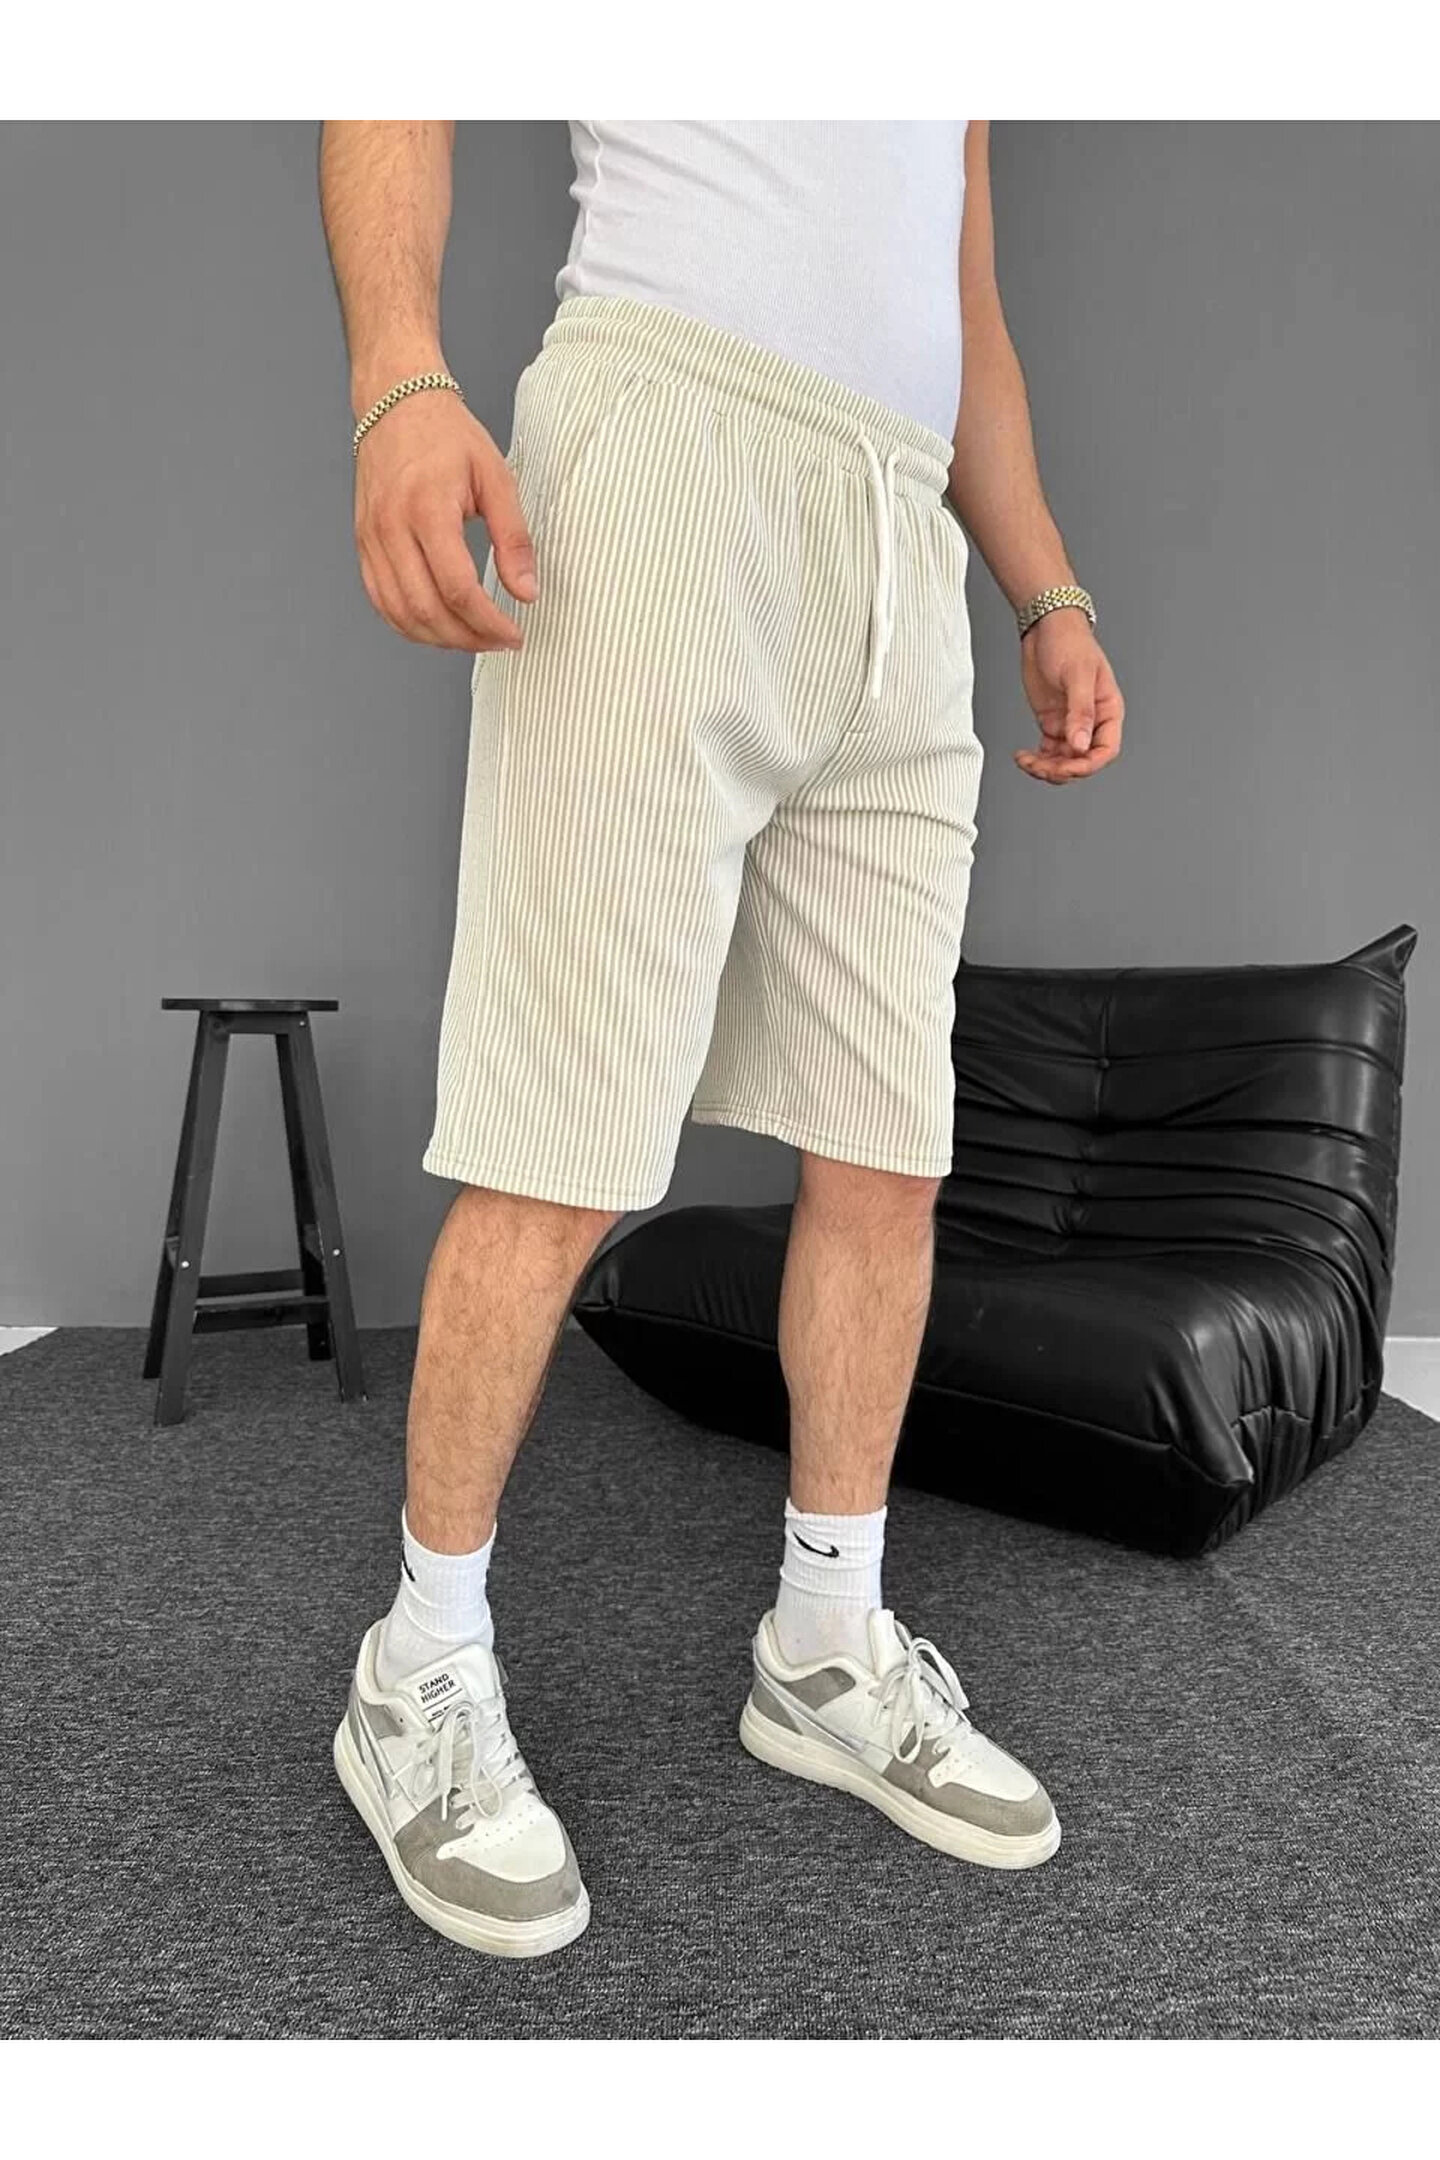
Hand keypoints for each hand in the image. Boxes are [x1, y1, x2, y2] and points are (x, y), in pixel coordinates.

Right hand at [353, 391, 535, 651]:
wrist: (396, 404)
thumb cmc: (447, 436)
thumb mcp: (496, 478)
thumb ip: (514, 538)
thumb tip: (526, 591)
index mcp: (427, 509)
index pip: (457, 588)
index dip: (488, 623)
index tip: (513, 633)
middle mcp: (392, 528)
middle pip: (427, 609)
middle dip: (468, 638)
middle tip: (499, 641)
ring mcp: (371, 539)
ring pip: (400, 614)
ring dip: (439, 638)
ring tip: (474, 638)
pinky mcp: (363, 545)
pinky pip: (381, 601)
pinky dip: (410, 624)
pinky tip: (439, 626)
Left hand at [1015, 610, 1124, 783]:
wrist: (1045, 627)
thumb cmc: (1069, 642)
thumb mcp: (1077, 675)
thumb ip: (1080, 711)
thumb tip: (1080, 743)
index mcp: (1108, 710)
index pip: (1106, 750)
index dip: (1088, 764)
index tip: (1067, 766)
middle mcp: (1091, 721)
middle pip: (1082, 761)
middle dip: (1062, 769)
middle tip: (1040, 766)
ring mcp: (1070, 724)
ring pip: (1063, 760)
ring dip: (1046, 767)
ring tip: (1026, 762)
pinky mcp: (1051, 723)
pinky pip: (1047, 752)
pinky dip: (1035, 759)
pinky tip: (1023, 756)